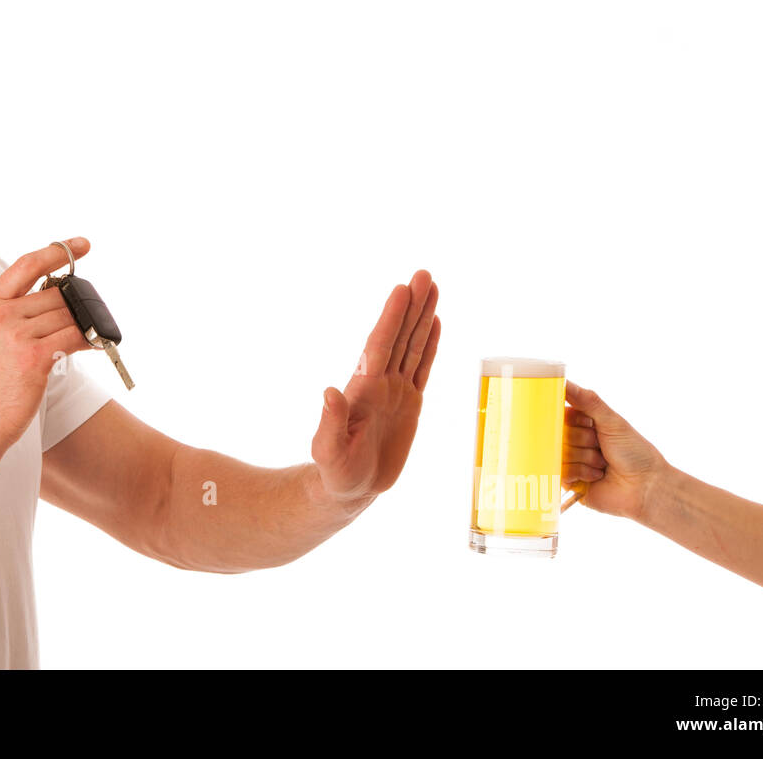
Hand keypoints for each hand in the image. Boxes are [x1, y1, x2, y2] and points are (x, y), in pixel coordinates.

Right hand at [0, 239, 93, 450]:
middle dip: (70, 309)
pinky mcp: (34, 356)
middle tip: (75, 323)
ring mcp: (16, 334)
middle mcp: (0, 314)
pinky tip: (92, 345)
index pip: (27, 264)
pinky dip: (89, 340)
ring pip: (67, 315)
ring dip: (81, 326)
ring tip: (82, 339)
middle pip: (55, 294)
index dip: (57, 251)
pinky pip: (75, 337)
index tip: (82, 245)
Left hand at [311, 270, 440, 504]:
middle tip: (423, 274)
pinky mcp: (409, 403)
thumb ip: (329, 423)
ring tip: (432, 287)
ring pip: (412, 346)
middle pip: (398, 337)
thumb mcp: (327, 451)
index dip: (391, 319)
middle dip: (411, 306)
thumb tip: (329, 392)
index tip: (401, 291)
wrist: (349, 488)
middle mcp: (380, 383)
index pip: (379, 346)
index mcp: (362, 389)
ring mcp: (395, 390)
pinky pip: (422, 367)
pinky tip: (435, 323)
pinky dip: (429, 344)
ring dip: (422, 316)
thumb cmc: (335, 472)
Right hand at [562, 380, 670, 520]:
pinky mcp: (569, 482)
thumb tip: (564, 381)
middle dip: (583, 440)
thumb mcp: (612, 421)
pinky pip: (561, 472)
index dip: (574, 420)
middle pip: (559, 434)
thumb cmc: (635, 452)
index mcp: (584, 425)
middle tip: (601, 446)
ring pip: (560, 453)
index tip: (590, 424)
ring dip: (585, 458)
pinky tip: (597, 476)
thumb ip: (587, 400)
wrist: (646, 487)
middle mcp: (575, 442)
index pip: (561, 414)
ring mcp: (571, 462)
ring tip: (603, 464)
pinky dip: (581, 473)